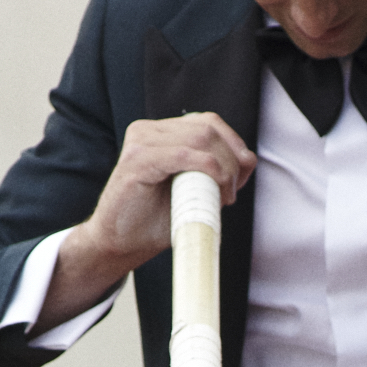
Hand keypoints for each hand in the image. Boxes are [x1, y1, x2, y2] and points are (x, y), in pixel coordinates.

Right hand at [40, 113, 255, 324]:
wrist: (119, 244)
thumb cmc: (153, 222)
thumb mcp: (193, 191)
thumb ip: (216, 171)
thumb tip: (248, 159)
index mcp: (162, 133)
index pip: (209, 122)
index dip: (233, 146)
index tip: (238, 179)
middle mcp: (149, 130)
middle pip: (208, 128)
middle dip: (232, 160)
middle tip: (231, 193)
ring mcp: (141, 141)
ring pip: (201, 138)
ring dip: (223, 169)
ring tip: (222, 196)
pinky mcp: (136, 159)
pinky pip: (184, 155)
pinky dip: (208, 170)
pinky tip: (214, 190)